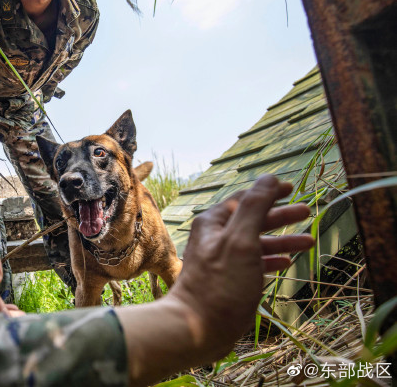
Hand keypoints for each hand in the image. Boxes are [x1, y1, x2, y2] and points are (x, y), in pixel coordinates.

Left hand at [117, 175, 313, 385]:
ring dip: (281, 239)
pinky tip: (286, 263)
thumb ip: (255, 207)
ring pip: (255, 243)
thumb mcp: (241, 240)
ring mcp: (222, 260)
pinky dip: (270, 260)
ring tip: (308, 241)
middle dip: (279, 215)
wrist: (197, 327)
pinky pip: (252, 264)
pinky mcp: (227, 281)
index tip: (291, 188)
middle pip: (252, 219)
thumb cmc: (220, 283)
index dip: (268, 192)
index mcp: (215, 222)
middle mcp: (216, 238)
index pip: (245, 198)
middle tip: (306, 212)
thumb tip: (269, 178)